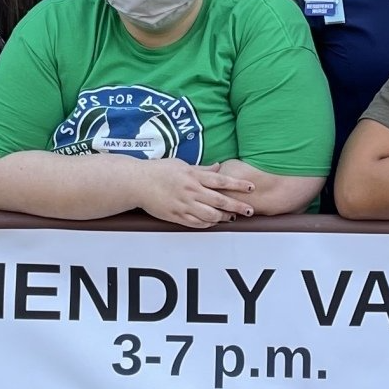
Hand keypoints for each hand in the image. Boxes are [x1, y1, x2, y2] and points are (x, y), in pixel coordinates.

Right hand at [134, 160, 256, 228]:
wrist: (136, 183)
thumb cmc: (158, 170)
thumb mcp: (181, 164)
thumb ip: (201, 168)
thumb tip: (219, 167)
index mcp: (193, 176)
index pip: (221, 180)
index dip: (238, 184)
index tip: (251, 187)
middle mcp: (190, 191)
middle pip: (219, 200)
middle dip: (237, 206)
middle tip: (250, 210)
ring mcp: (183, 205)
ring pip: (210, 215)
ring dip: (223, 217)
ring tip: (232, 217)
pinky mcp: (176, 216)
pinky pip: (196, 223)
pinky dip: (207, 224)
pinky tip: (214, 222)